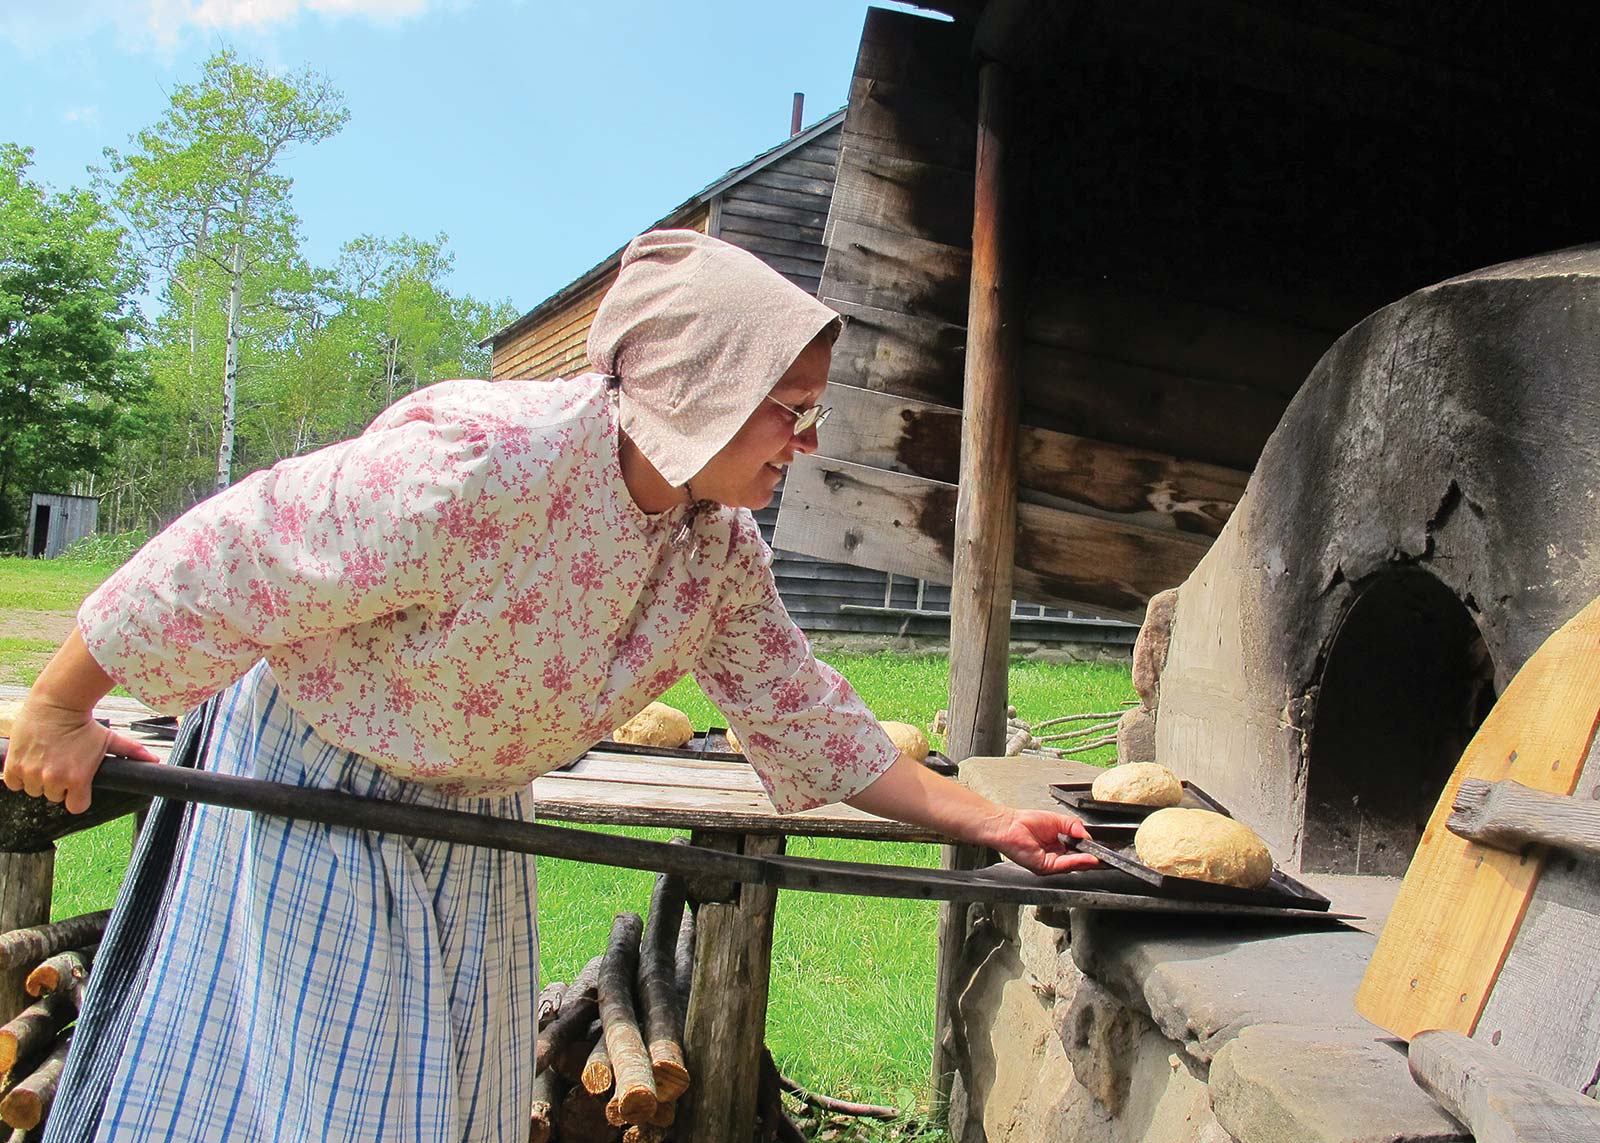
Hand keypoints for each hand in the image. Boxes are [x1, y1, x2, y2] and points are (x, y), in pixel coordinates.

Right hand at [2, 696, 159, 814]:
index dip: (78, 796)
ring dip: (38, 780)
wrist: (56, 703)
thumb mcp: (109, 739)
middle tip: (62, 764)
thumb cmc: (84, 723)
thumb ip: (131, 753)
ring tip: (47, 760)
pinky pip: (13, 783)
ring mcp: (32, 773)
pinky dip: (19, 776)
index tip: (77, 784)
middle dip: (59, 785)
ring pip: (34, 791)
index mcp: (78, 779)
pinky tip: (31, 761)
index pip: (76, 806)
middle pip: (54, 797)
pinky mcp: (13, 766)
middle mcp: (53, 779)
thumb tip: (154, 761)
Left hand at [988, 809, 1099, 874]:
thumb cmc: (1025, 822)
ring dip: (1087, 862)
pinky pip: (1064, 865)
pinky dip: (1077, 862)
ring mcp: (1050, 864)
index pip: (1078, 853)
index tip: (1102, 852)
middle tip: (1105, 858)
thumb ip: (1074, 826)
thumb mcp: (1058, 820)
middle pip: (1078, 862)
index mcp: (1058, 847)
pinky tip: (1086, 858)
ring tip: (1098, 858)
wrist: (1009, 825)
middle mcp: (1055, 857)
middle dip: (1092, 861)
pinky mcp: (1044, 867)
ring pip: (1073, 866)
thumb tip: (1087, 835)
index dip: (1091, 852)